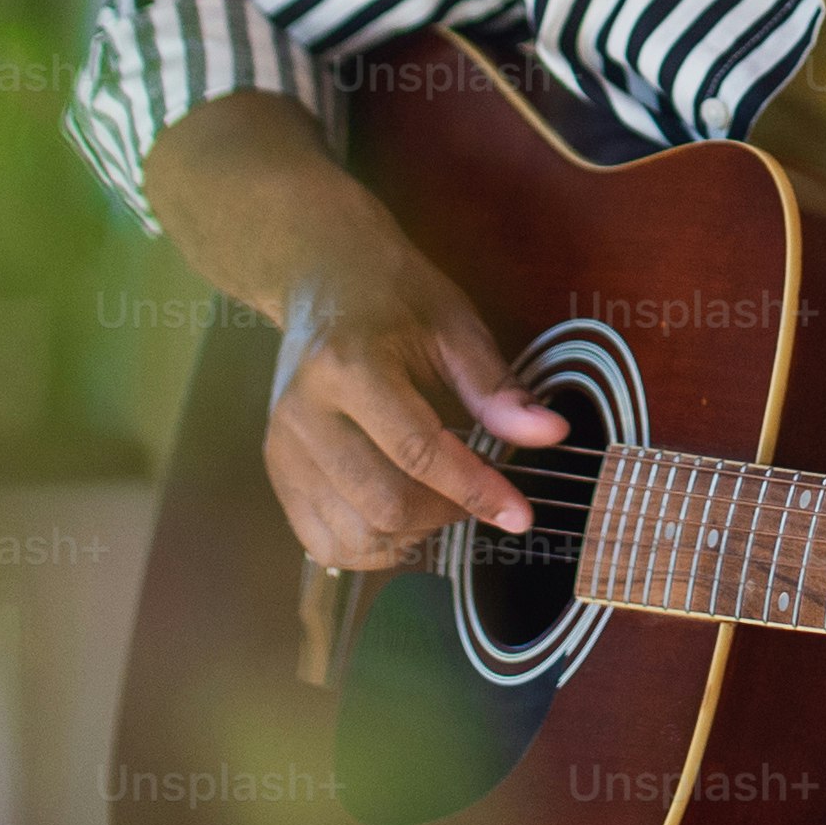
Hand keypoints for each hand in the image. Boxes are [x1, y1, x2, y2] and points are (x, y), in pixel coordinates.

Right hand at [138, 90, 566, 571]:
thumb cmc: (394, 297)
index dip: (474, 491)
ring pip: (351, 535)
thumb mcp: (455, 327)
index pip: (417, 452)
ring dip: (410, 538)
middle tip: (477, 495)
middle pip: (382, 504)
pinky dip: (370, 547)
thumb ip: (497, 389)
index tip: (520, 515)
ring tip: (439, 504)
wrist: (321, 277)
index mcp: (348, 367)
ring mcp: (282, 446)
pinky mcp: (275, 469)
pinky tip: (400, 520)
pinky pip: (320, 539)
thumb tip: (550, 435)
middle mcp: (304, 414)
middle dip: (445, 516)